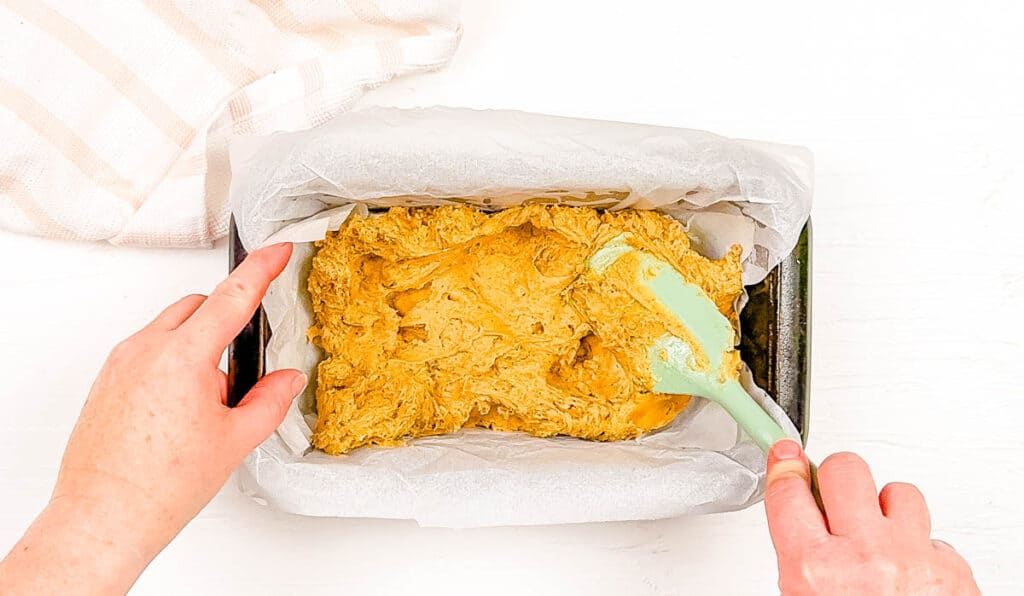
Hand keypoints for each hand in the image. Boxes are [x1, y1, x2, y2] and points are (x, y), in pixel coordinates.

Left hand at [0, 243, 302, 594]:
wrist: (104, 517)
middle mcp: (146, 350)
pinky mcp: (107, 379)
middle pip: (199, 306)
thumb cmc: (160, 485)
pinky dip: (171, 363)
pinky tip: (179, 412)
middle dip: (226, 323)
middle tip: (241, 370)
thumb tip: (286, 380)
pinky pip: (148, 350)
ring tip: (206, 404)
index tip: (277, 250)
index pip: (232, 297)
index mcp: (183, 357)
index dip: (261, 268)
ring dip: (198, 346)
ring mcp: (121, 363)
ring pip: (171, 328)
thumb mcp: (235, 440)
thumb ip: (270, 401)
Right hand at [765, 439, 979, 594]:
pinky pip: (936, 538)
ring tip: (880, 535)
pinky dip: (923, 550)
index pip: (789, 492)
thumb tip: (798, 525)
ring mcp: (914, 560)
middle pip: (845, 470)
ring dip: (886, 510)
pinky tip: (912, 572)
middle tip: (833, 497)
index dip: (785, 467)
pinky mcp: (954, 573)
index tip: (786, 457)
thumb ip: (801, 564)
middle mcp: (865, 558)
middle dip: (836, 479)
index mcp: (815, 572)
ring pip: (899, 493)